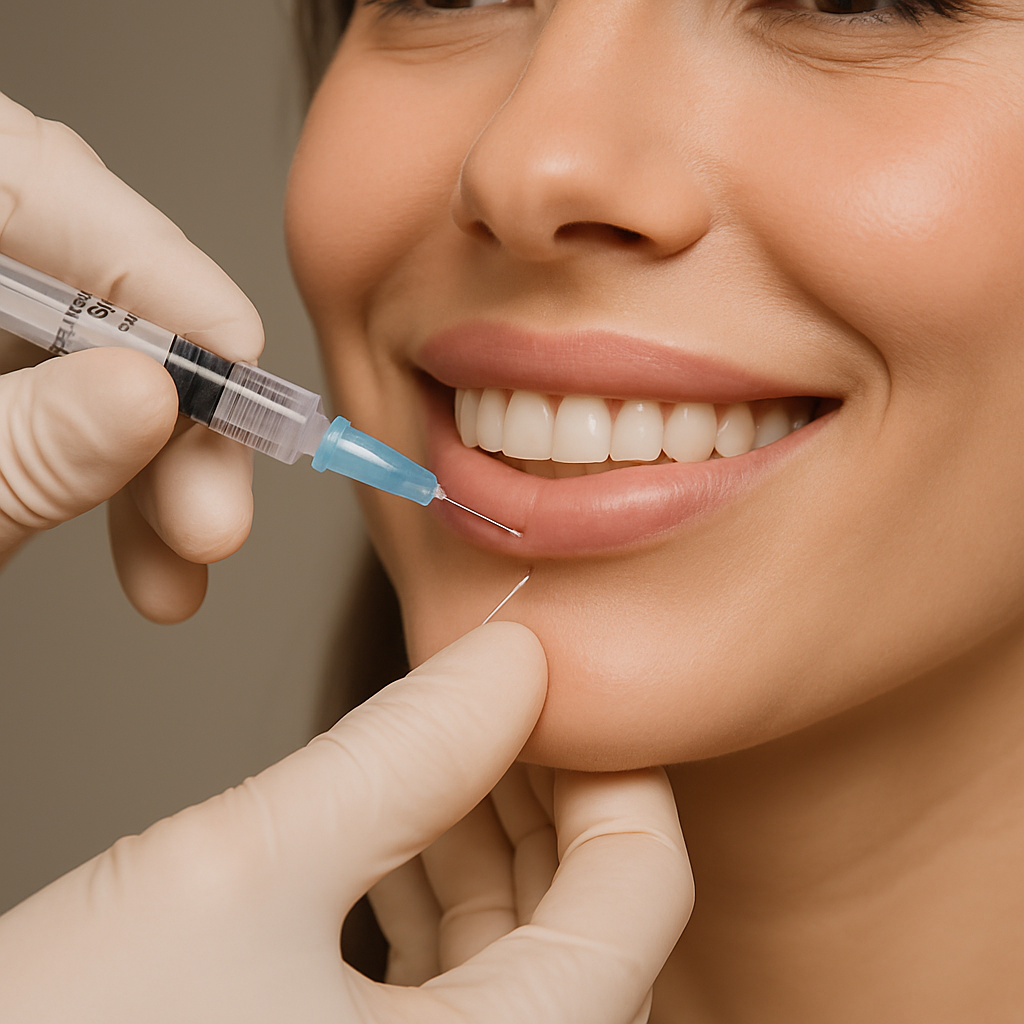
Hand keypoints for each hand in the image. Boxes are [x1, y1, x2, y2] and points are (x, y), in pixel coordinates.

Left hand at [0, 91, 262, 620]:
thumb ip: (18, 447)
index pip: (28, 179)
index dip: (155, 266)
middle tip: (214, 506)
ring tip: (186, 557)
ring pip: (80, 357)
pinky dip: (113, 482)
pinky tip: (147, 546)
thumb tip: (152, 395)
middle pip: (71, 279)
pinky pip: (58, 410)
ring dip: (155, 466)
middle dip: (168, 403)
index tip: (236, 359)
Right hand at [0, 623, 692, 1023]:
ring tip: (455, 741)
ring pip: (527, 956)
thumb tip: (507, 661)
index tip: (566, 682)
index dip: (616, 763)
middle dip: (551, 792)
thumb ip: (401, 753)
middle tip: (507, 696)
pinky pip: (460, 994)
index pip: (643, 887)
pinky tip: (402, 832)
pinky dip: (441, 901)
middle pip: (593, 921)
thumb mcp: (242, 872)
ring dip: (495, 839)